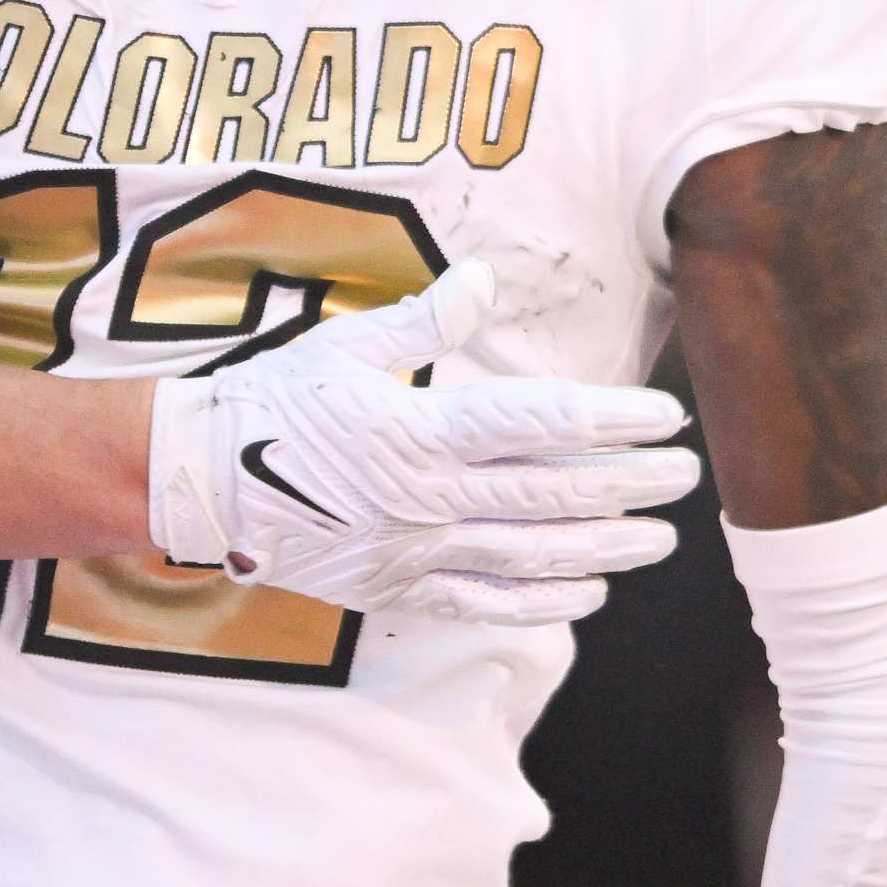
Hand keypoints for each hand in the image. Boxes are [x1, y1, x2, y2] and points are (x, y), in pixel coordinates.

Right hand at [148, 258, 698, 620]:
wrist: (202, 482)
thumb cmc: (273, 403)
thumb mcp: (344, 347)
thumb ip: (424, 322)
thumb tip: (484, 281)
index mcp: (419, 428)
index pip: (540, 426)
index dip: (611, 422)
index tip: (664, 416)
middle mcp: (426, 497)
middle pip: (553, 495)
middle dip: (630, 485)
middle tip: (685, 476)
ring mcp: (415, 551)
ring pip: (532, 557)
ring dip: (605, 548)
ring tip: (659, 540)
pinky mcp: (398, 590)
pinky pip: (485, 605)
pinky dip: (544, 603)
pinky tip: (588, 593)